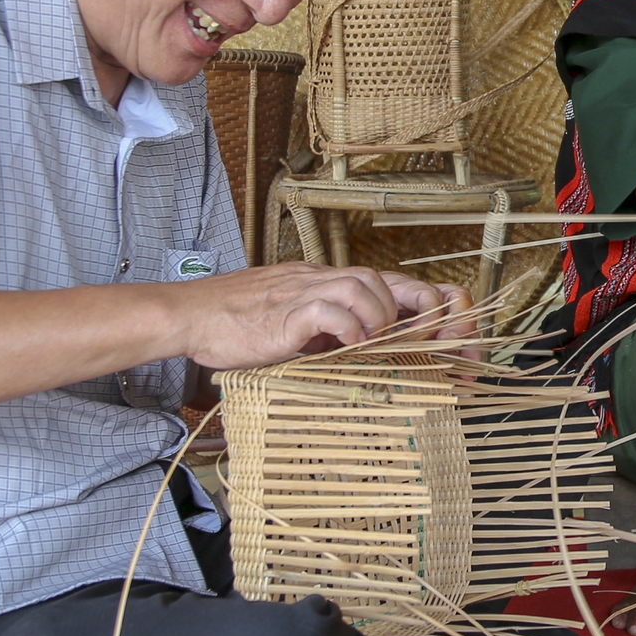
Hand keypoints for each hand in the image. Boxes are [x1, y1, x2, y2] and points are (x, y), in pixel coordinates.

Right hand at [178, 265, 476, 370]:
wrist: (191, 315)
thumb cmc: (238, 325)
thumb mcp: (295, 327)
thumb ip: (329, 333)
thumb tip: (366, 356)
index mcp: (326, 284)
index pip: (387, 281)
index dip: (423, 300)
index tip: (445, 331)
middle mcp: (321, 280)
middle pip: (385, 278)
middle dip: (415, 309)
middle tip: (424, 342)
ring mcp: (304, 292)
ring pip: (365, 286)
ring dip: (382, 318)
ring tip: (377, 345)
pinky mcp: (286, 312)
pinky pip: (331, 309)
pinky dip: (350, 327)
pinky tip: (350, 347)